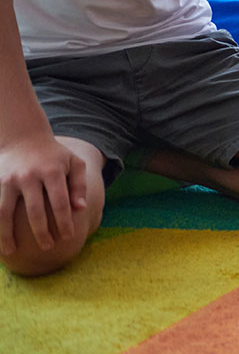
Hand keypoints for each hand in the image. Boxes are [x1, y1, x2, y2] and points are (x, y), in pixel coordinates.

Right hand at [0, 134, 85, 253]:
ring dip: (6, 235)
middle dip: (41, 233)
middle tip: (47, 247)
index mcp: (52, 171)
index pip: (60, 203)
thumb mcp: (74, 163)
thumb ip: (79, 184)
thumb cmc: (54, 155)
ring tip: (11, 251)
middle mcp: (29, 176)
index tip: (67, 238)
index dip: (64, 222)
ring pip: (5, 213)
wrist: (23, 138)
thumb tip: (81, 209)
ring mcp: (8, 180)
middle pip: (34, 211)